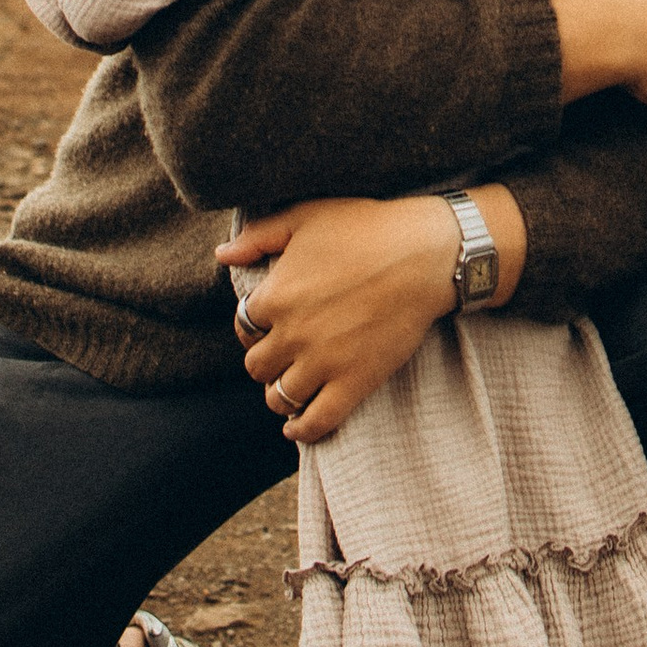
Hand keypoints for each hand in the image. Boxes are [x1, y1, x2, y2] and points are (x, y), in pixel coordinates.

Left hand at [215, 192, 522, 441]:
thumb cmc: (367, 227)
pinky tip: (297, 427)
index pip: (243, 326)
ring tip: (292, 386)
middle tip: (284, 354)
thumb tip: (222, 254)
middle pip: (257, 367)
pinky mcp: (354, 382)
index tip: (269, 325)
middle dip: (266, 361)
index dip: (254, 327)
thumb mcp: (306, 216)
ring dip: (280, 394)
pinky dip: (302, 430)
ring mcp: (323, 362)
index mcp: (276, 295)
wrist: (425, 253)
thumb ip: (258, 236)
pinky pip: (316, 421)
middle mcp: (292, 334)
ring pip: (280, 397)